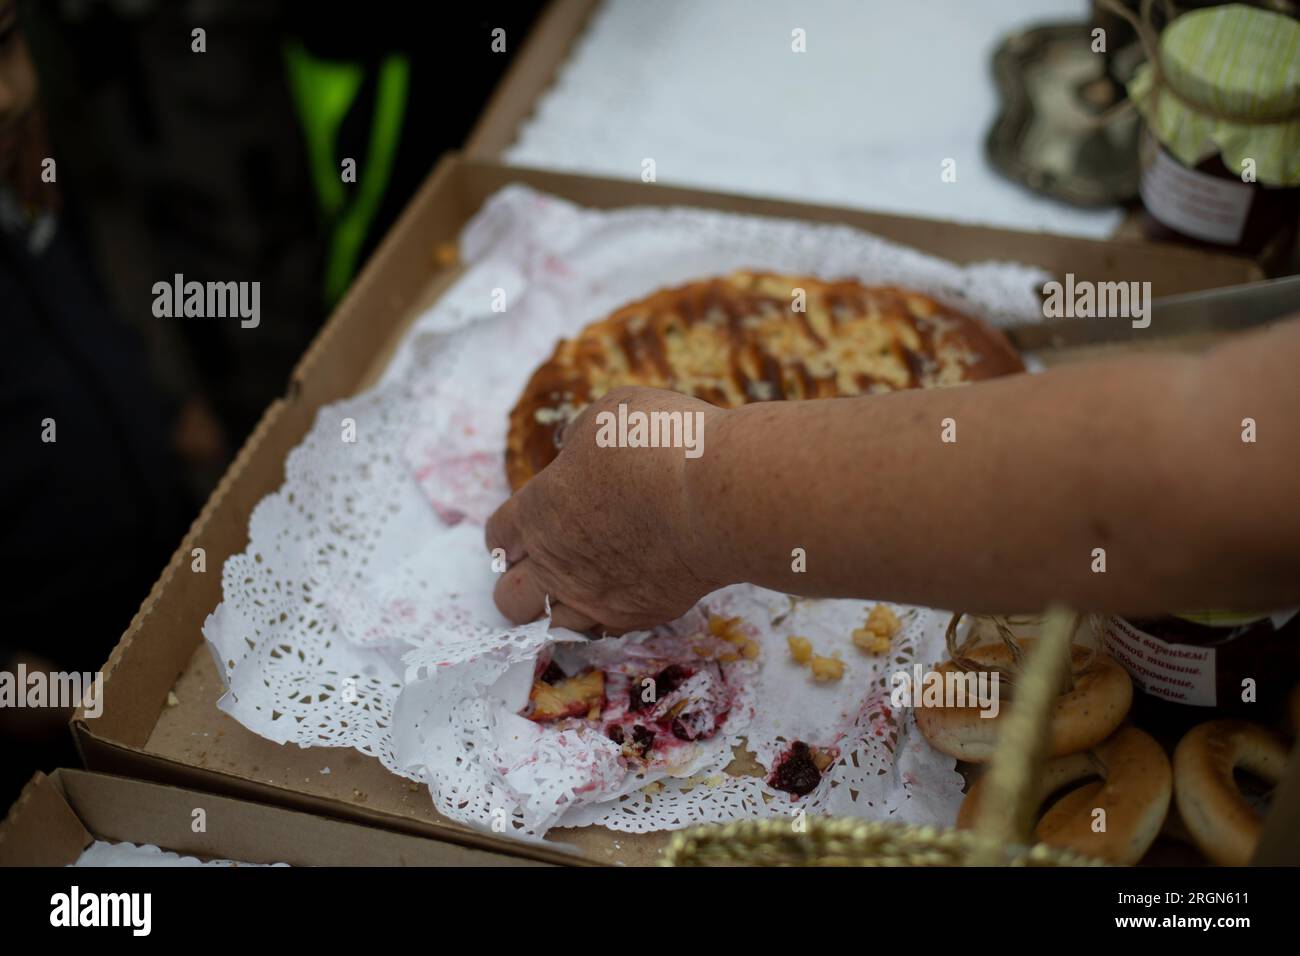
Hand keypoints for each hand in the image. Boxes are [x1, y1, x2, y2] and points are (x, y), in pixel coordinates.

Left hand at [487, 386, 726, 633]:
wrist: (718, 497)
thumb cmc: (661, 444)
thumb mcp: (610, 413)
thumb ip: (582, 438)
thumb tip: (576, 451)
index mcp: (539, 510)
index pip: (498, 537)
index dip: (510, 533)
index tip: (526, 527)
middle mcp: (557, 563)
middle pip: (510, 597)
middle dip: (521, 581)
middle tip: (549, 561)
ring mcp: (597, 597)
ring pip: (552, 625)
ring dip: (559, 606)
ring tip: (583, 584)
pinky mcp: (640, 615)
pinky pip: (604, 630)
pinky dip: (605, 615)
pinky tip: (622, 592)